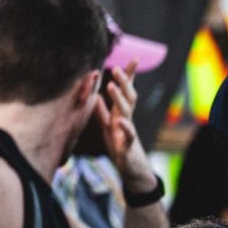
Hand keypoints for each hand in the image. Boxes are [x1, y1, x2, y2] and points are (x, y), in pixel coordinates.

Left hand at [91, 61, 152, 185]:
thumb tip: (95, 95)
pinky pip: (128, 135)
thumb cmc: (119, 145)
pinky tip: (120, 121)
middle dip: (123, 82)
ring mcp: (128, 131)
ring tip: (112, 85)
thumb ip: (101, 111)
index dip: (128, 76)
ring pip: (126, 112)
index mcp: (120, 113)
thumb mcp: (107, 127)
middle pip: (127, 97)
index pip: (125, 91)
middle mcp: (125, 119)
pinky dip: (124, 128)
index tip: (133, 59)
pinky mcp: (128, 145)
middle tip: (116, 67)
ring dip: (119, 98)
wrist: (131, 169)